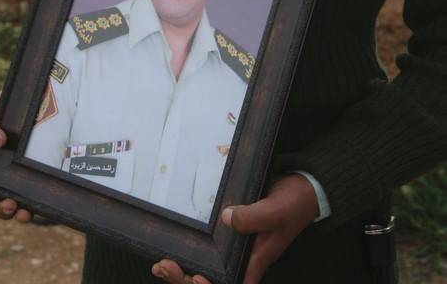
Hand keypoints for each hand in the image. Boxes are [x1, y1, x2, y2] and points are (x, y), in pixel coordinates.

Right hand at [0, 91, 32, 222]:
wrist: (37, 97)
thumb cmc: (7, 107)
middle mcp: (10, 178)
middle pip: (2, 207)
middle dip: (3, 211)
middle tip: (9, 204)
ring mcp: (31, 178)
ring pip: (24, 206)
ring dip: (21, 213)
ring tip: (24, 211)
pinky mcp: (49, 175)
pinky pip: (45, 195)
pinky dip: (42, 205)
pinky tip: (44, 205)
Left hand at [152, 174, 318, 283]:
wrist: (302, 189)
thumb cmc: (294, 203)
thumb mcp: (277, 209)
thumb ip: (255, 216)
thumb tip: (227, 218)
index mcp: (254, 260)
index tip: (195, 278)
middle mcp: (243, 258)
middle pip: (212, 280)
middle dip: (185, 280)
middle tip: (163, 266)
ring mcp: (236, 246)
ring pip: (206, 267)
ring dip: (183, 270)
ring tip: (161, 264)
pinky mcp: (230, 232)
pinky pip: (208, 248)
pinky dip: (191, 251)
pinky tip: (174, 247)